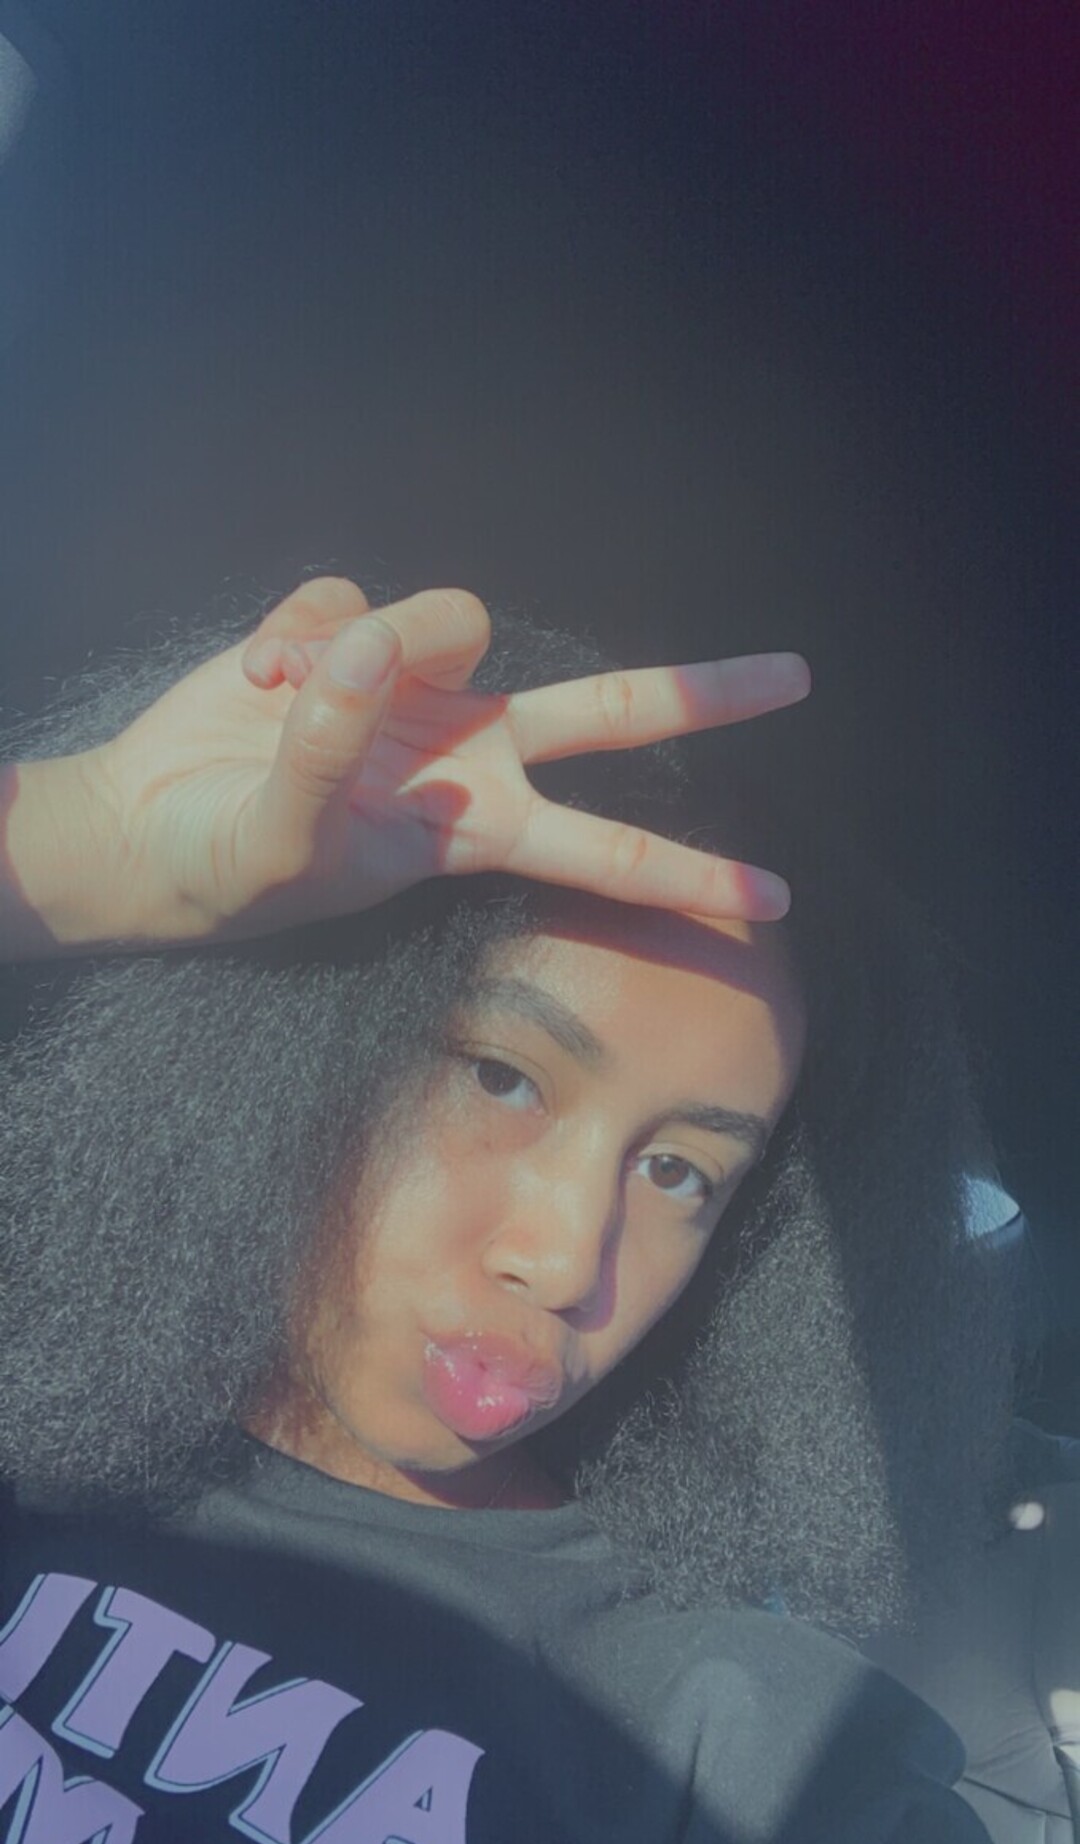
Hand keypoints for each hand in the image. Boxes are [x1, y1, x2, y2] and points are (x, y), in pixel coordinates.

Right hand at [4, 578, 808, 952]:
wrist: (145, 827)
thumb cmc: (229, 867)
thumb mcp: (290, 840)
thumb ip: (333, 750)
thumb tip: (374, 646)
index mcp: (472, 825)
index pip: (600, 848)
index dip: (687, 872)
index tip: (777, 900)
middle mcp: (466, 751)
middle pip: (609, 710)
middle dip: (701, 695)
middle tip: (799, 678)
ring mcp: (415, 690)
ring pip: (452, 616)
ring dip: (372, 644)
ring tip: (284, 696)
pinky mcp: (352, 638)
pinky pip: (349, 595)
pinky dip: (296, 631)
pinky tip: (257, 676)